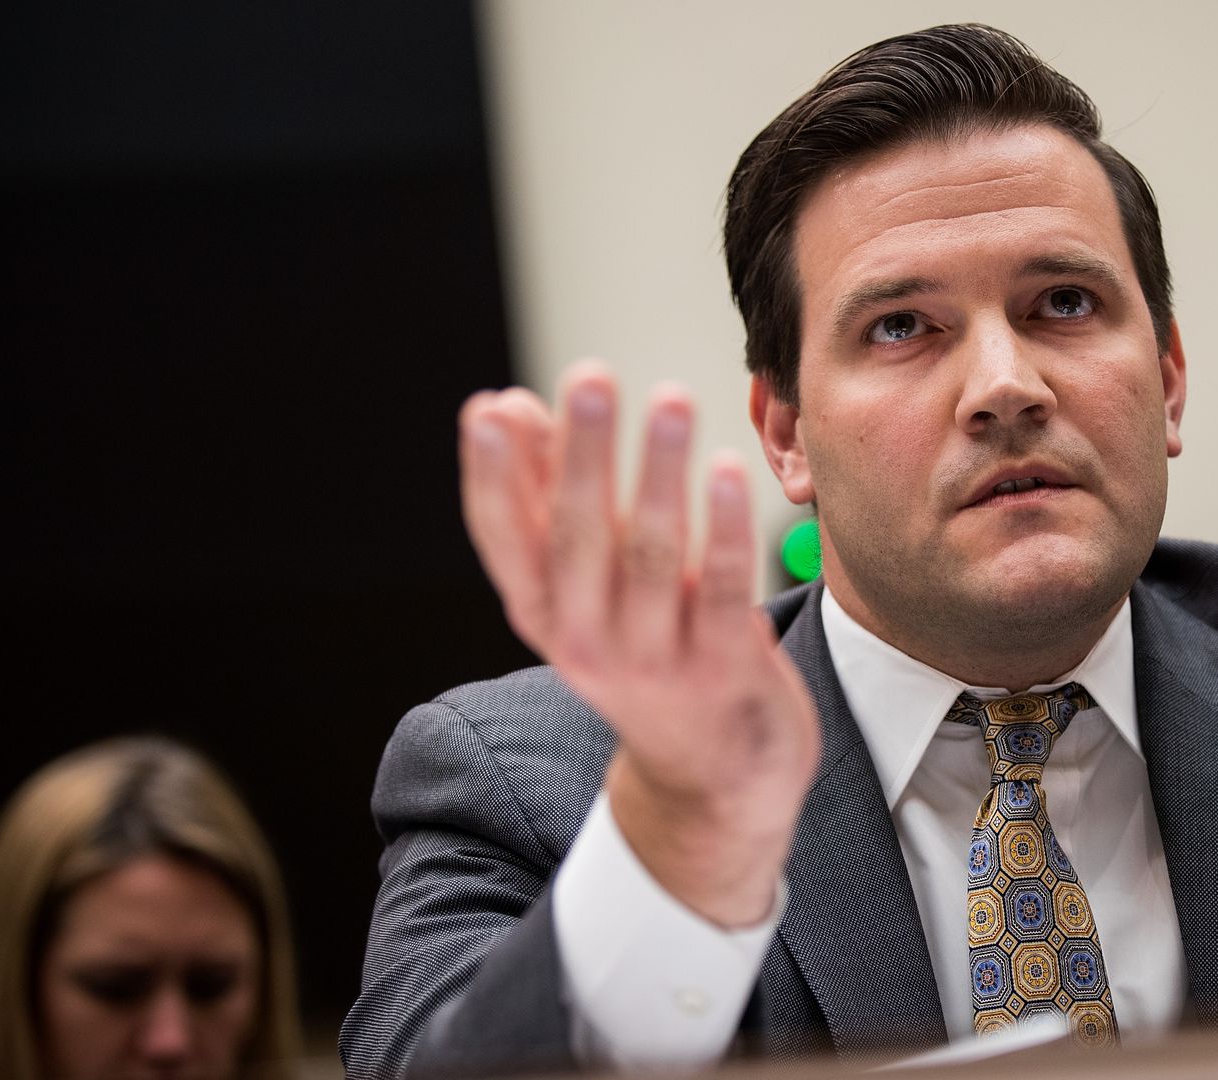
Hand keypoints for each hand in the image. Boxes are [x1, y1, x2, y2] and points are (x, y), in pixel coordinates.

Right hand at [458, 363, 819, 926]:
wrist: (715, 781)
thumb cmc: (647, 655)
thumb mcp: (587, 589)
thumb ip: (551, 498)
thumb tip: (506, 406)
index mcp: (545, 616)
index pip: (504, 540)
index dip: (493, 476)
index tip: (490, 408)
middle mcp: (589, 642)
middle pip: (578, 537)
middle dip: (583, 454)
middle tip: (591, 377)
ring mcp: (657, 661)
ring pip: (655, 556)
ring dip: (661, 473)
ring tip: (670, 400)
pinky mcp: (725, 671)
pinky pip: (725, 590)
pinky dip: (725, 529)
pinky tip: (727, 470)